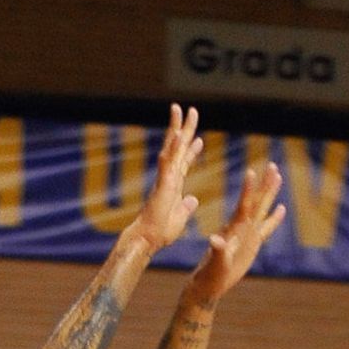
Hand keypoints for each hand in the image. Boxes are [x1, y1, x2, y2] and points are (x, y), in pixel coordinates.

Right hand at [131, 104, 202, 253]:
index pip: (184, 162)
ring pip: (171, 147)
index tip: (199, 139)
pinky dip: (173, 148)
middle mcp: (169, 176)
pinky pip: (168, 162)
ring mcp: (165, 177)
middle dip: (186, 129)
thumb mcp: (180, 217)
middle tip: (192, 111)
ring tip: (179, 110)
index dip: (192, 150)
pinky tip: (177, 134)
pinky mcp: (163, 183)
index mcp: (174, 184)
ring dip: (176, 128)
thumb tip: (192, 199)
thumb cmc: (161, 232)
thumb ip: (186, 207)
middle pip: (179, 148)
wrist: (149, 239)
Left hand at [190, 160, 284, 300]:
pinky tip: (281, 208)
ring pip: (262, 209)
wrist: (209, 284)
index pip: (243, 206)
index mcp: (234, 230)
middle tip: (272, 165)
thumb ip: (217, 252)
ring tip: (278, 175)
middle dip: (264, 184)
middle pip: (256, 202)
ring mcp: (248, 235)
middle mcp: (242, 228)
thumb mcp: (215, 264)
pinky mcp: (252, 244)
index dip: (248, 190)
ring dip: (269, 193)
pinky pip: (266, 228)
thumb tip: (214, 240)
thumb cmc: (210, 275)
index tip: (251, 172)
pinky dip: (274, 218)